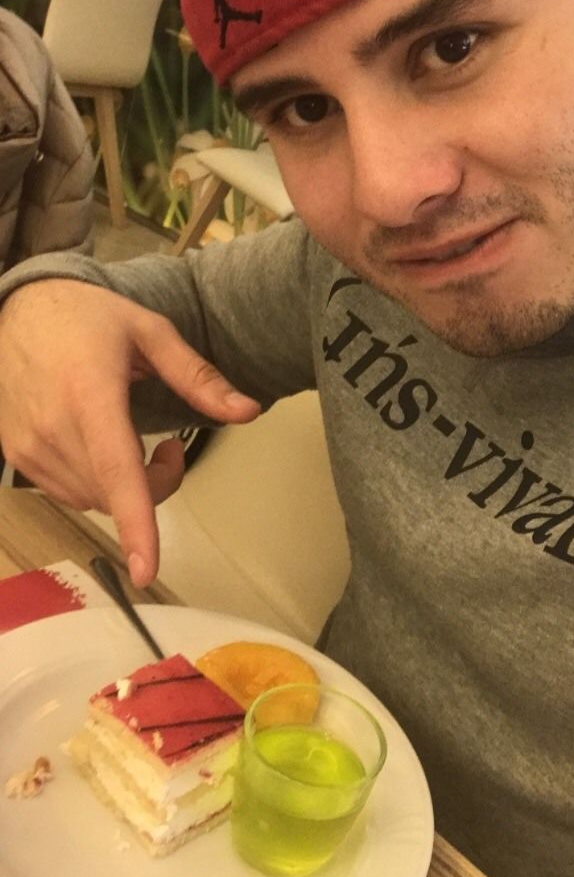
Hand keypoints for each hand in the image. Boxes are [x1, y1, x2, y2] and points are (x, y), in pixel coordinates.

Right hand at [0, 280, 259, 586]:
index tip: (148, 568)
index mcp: (90, 394)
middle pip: (115, 495)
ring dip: (125, 488)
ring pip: (93, 500)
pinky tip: (101, 445)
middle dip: (156, 485)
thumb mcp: (151, 332)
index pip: (117, 471)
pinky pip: (68, 492)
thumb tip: (248, 411)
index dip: (136, 524)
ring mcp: (27, 446)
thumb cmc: (88, 317)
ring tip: (134, 440)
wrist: (19, 308)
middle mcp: (52, 427)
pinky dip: (96, 484)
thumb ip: (199, 377)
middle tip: (171, 445)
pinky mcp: (15, 455)